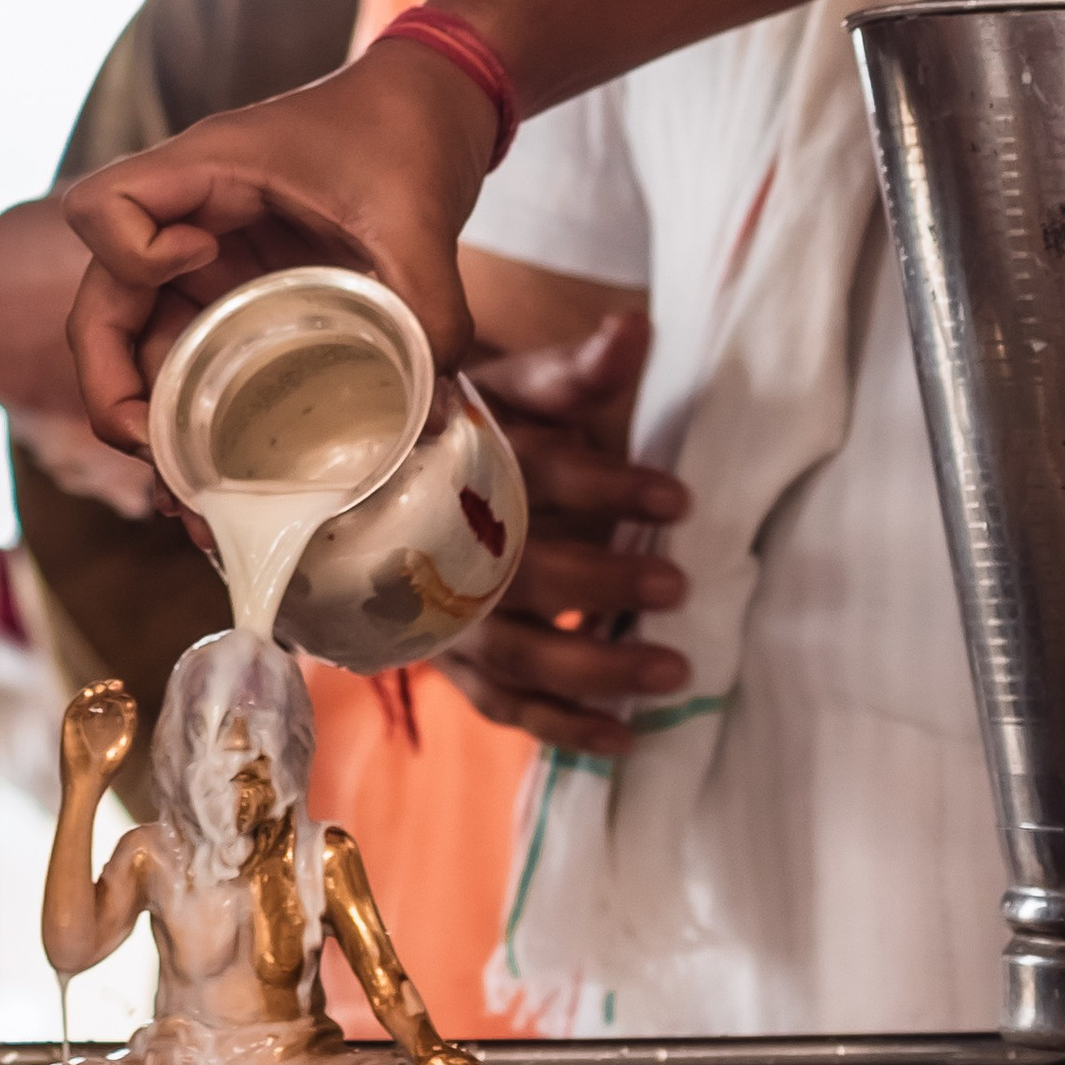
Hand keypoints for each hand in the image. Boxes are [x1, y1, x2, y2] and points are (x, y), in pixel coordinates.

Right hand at [60, 678, 139, 786]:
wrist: (90, 784)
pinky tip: (93, 692)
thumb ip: (130, 724)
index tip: (125, 691)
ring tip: (106, 686)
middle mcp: (86, 722)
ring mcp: (76, 723)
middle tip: (118, 683)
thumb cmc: (106, 769)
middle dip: (106, 688)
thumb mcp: (124, 743)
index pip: (106, 702)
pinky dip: (82, 697)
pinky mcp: (67, 727)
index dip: (115, 694)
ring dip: (94, 689)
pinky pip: (74, 707)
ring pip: (83, 699)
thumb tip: (131, 701)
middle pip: (94, 697)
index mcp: (100, 725)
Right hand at [63, 40, 502, 455]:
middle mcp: (187, 222)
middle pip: (101, 307)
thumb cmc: (405, 131)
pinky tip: (226, 481)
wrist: (435, 110)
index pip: (101, 207)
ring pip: (141, 351)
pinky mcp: (240, 297)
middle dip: (114, 389)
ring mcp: (208, 265)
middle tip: (158, 455)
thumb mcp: (418, 217)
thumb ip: (430, 309)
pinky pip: (193, 362)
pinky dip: (197, 422)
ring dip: (154, 425)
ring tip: (194, 501)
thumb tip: (428, 417)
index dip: (132, 251)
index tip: (204, 260)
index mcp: (205, 172)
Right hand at [439, 314, 693, 759]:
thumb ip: (579, 372)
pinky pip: (502, 706)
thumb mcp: (518, 392)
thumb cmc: (473, 432)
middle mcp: (441, 546)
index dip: (607, 487)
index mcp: (462, 465)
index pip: (536, 477)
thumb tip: (634, 328)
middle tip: (679, 585)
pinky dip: (561, 727)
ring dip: (594, 668)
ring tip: (673, 669)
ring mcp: (441, 613)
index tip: (679, 498)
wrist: (384, 484)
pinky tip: (624, 737)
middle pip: (520, 575)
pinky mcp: (452, 663)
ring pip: (514, 653)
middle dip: (601, 585)